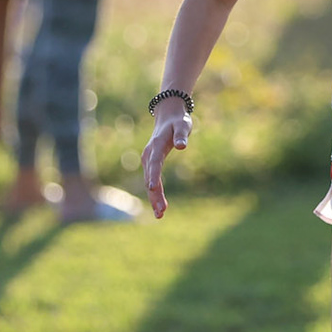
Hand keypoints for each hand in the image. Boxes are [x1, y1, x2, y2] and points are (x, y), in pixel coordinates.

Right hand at [141, 98, 192, 217]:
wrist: (168, 116)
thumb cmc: (178, 121)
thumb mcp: (183, 125)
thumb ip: (182, 135)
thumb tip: (182, 146)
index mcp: (157, 146)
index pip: (154, 163)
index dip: (154, 175)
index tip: (153, 188)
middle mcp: (149, 155)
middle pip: (150, 178)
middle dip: (155, 195)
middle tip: (162, 212)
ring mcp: (148, 160)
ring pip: (149, 182)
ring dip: (154, 198)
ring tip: (160, 215)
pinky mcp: (150, 164)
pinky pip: (151, 181)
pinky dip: (154, 194)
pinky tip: (160, 207)